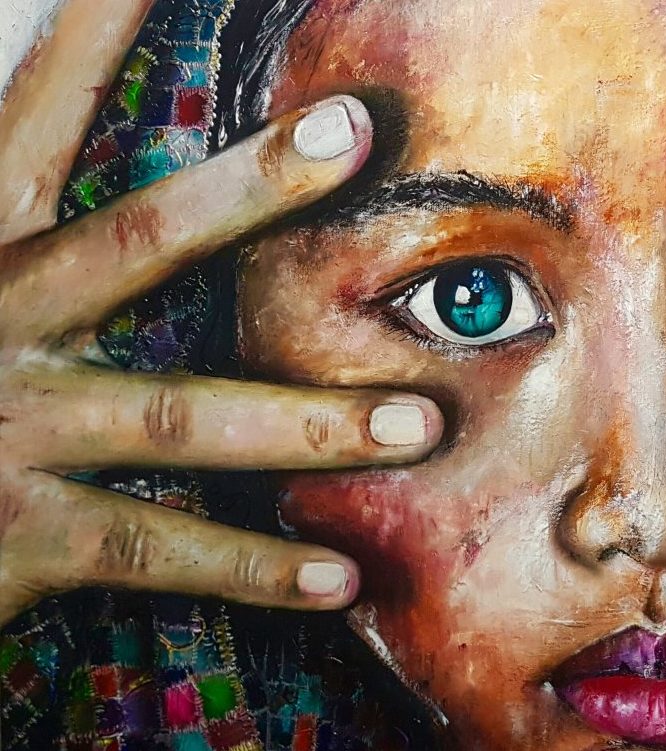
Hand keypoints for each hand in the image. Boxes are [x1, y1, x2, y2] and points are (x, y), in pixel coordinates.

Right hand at [0, 0, 443, 626]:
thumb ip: (29, 244)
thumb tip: (64, 171)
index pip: (35, 120)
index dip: (88, 38)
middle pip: (130, 237)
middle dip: (242, 184)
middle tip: (350, 130)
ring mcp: (4, 430)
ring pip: (176, 414)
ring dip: (308, 422)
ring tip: (421, 426)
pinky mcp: (19, 537)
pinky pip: (160, 548)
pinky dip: (253, 568)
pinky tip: (339, 579)